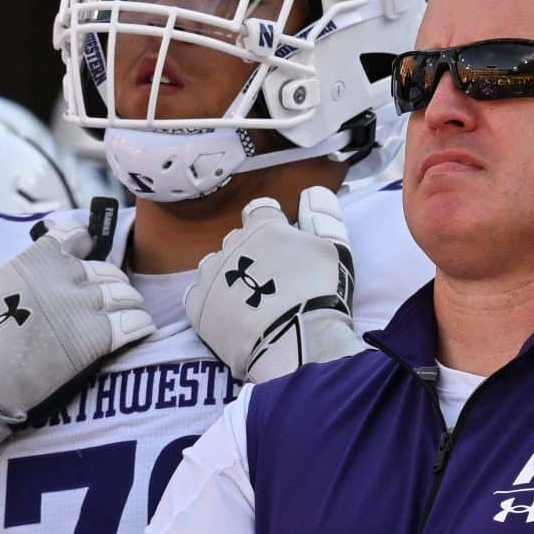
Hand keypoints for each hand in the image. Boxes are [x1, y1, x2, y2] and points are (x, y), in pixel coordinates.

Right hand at [0, 203, 154, 474]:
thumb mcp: (1, 285)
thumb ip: (32, 271)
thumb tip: (57, 266)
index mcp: (38, 259)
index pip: (76, 236)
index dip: (85, 246)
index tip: (87, 255)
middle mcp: (65, 276)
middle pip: (107, 271)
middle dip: (111, 284)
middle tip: (109, 301)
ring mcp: (83, 305)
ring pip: (125, 294)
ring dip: (129, 305)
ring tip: (128, 316)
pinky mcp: (97, 336)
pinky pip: (134, 322)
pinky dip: (140, 325)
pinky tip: (140, 331)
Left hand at [183, 188, 361, 383]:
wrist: (294, 341)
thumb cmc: (320, 293)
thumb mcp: (335, 250)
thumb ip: (324, 216)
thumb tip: (312, 192)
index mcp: (264, 227)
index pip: (259, 211)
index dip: (269, 224)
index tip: (278, 243)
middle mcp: (232, 243)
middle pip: (236, 241)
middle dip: (249, 255)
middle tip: (270, 281)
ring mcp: (211, 274)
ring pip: (214, 267)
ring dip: (227, 277)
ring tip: (246, 302)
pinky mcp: (198, 306)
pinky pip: (197, 296)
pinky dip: (210, 303)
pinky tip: (228, 317)